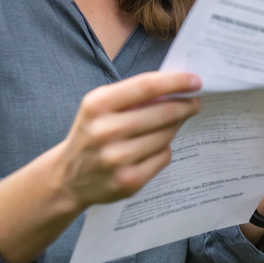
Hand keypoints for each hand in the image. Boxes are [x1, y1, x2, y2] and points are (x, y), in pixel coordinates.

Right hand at [0, 71, 202, 262]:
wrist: (67, 177)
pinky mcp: (128, 181)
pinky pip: (163, 157)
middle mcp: (105, 131)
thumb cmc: (91, 132)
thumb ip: (132, 94)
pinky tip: (155, 147)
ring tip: (171, 124)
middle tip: (194, 103)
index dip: (176, 82)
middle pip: (162, 113)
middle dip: (185, 106)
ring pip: (166, 136)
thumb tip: (176, 86)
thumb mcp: (100, 106)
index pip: (146, 86)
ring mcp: (116, 159)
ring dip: (174, 127)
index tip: (196, 81)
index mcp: (97, 105)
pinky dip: (164, 150)